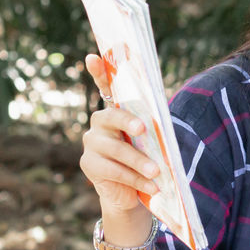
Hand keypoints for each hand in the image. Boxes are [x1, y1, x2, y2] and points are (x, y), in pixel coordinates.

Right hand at [80, 54, 158, 220]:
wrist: (131, 192)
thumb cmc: (147, 158)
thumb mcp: (152, 141)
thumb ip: (151, 130)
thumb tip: (161, 127)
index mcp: (116, 111)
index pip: (106, 87)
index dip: (99, 72)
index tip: (93, 57)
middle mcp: (99, 123)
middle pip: (112, 118)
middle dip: (128, 122)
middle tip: (143, 129)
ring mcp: (91, 143)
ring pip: (115, 149)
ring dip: (139, 161)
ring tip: (157, 171)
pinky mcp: (88, 165)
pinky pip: (115, 171)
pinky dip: (136, 179)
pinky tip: (152, 186)